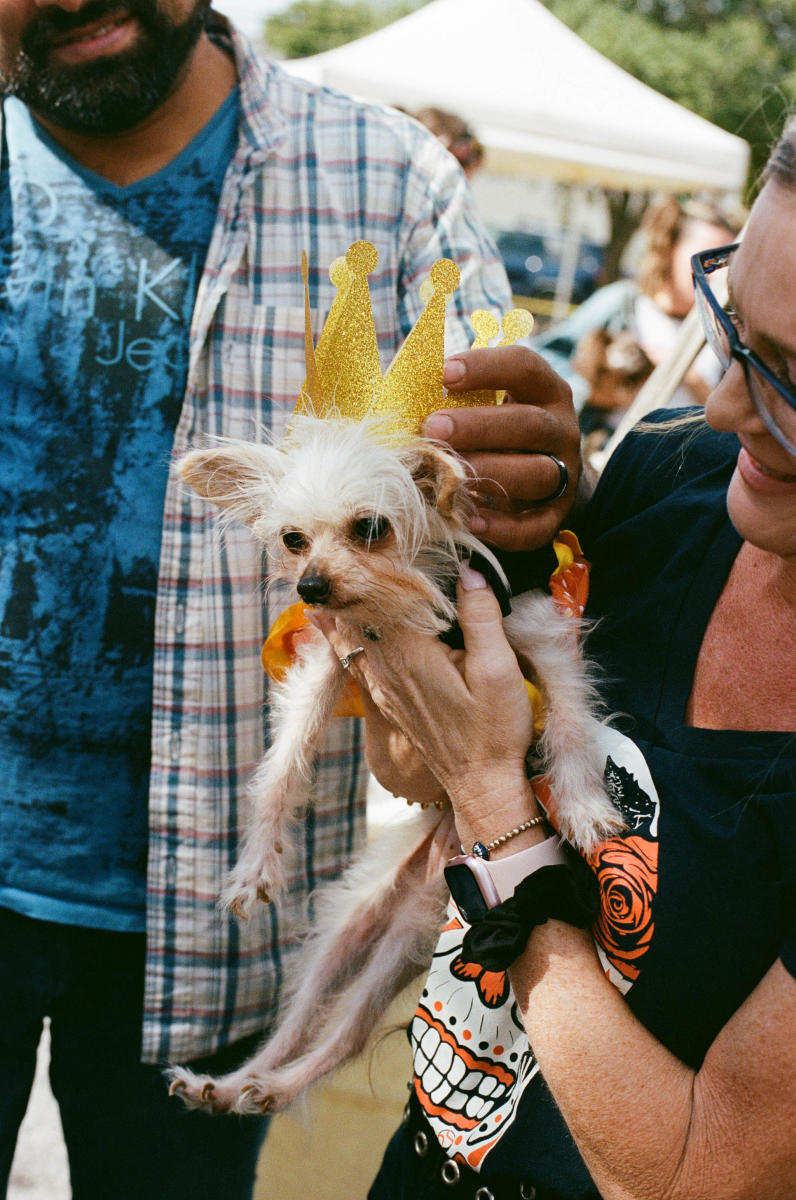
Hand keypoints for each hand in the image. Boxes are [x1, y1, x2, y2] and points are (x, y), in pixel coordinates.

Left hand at [312, 569, 536, 845]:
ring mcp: (381, 687)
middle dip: (343, 585)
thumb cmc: (494, 729)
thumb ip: (480, 617)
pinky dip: (338, 635)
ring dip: (336, 609)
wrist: (481, 784)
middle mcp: (385, 668)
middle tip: (327, 551)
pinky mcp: (386, 699)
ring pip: (347, 638)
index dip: (367, 568)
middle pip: (353, 617)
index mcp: (409, 653)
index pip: (376, 600)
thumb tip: (469, 571)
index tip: (356, 541)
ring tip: (318, 578)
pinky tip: (328, 623)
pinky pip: (352, 658)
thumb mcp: (498, 669)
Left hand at [424, 346, 579, 551]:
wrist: (537, 484)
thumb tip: (401, 393)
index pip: (525, 367)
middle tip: (432, 428)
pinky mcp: (555, 515)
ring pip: (538, 474)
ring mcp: (565, 474)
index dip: (487, 367)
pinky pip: (536, 527)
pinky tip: (471, 521)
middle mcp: (561, 429)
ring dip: (491, 472)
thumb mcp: (483, 407)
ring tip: (450, 475)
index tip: (444, 373)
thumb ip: (452, 398)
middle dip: (479, 426)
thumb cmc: (495, 434)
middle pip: (529, 424)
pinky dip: (504, 529)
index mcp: (544, 391)